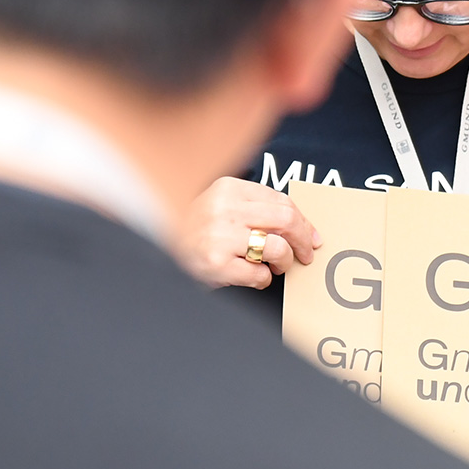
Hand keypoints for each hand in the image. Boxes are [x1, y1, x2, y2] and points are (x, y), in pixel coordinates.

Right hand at [176, 176, 320, 288]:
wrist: (157, 245)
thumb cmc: (195, 227)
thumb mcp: (221, 204)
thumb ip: (255, 208)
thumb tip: (301, 226)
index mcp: (229, 189)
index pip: (282, 201)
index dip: (304, 221)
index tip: (312, 236)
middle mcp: (225, 210)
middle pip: (286, 220)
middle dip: (304, 240)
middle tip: (306, 254)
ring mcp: (220, 237)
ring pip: (278, 248)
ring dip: (284, 261)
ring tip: (277, 266)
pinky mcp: (218, 265)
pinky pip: (260, 274)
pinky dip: (264, 278)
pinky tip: (255, 275)